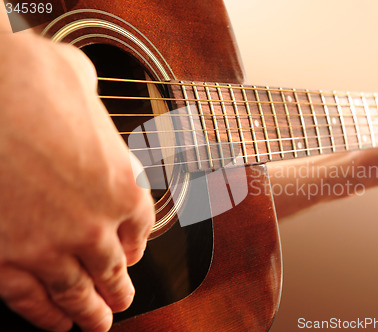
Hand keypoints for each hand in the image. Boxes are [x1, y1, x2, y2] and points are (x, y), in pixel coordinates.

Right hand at [0, 33, 153, 330]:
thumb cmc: (30, 76)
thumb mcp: (82, 81)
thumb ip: (90, 104)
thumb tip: (83, 91)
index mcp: (122, 184)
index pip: (139, 230)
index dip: (135, 248)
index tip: (132, 256)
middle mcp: (94, 223)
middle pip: (112, 269)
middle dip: (117, 291)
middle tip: (120, 305)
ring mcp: (50, 245)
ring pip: (75, 292)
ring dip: (87, 312)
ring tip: (95, 325)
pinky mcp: (5, 257)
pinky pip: (28, 298)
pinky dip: (42, 315)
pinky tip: (52, 324)